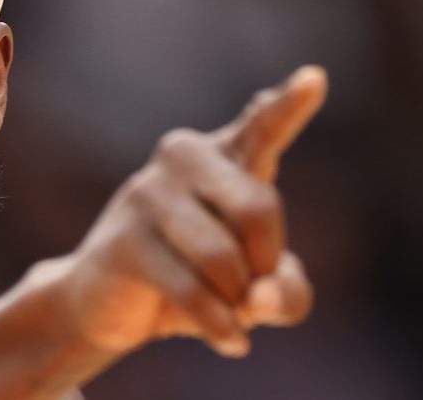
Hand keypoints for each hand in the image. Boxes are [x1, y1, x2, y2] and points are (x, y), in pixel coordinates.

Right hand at [50, 65, 326, 357]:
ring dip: (238, 302)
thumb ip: (285, 291)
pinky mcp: (123, 239)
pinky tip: (232, 343)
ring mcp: (147, 193)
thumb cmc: (196, 280)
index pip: (261, 127)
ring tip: (233, 315)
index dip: (286, 107)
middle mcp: (183, 160)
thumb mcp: (260, 290)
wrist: (109, 304)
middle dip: (267, 263)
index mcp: (223, 157)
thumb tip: (260, 297)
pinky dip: (220, 326)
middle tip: (256, 293)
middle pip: (258, 207)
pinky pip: (192, 288)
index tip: (314, 79)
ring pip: (223, 256)